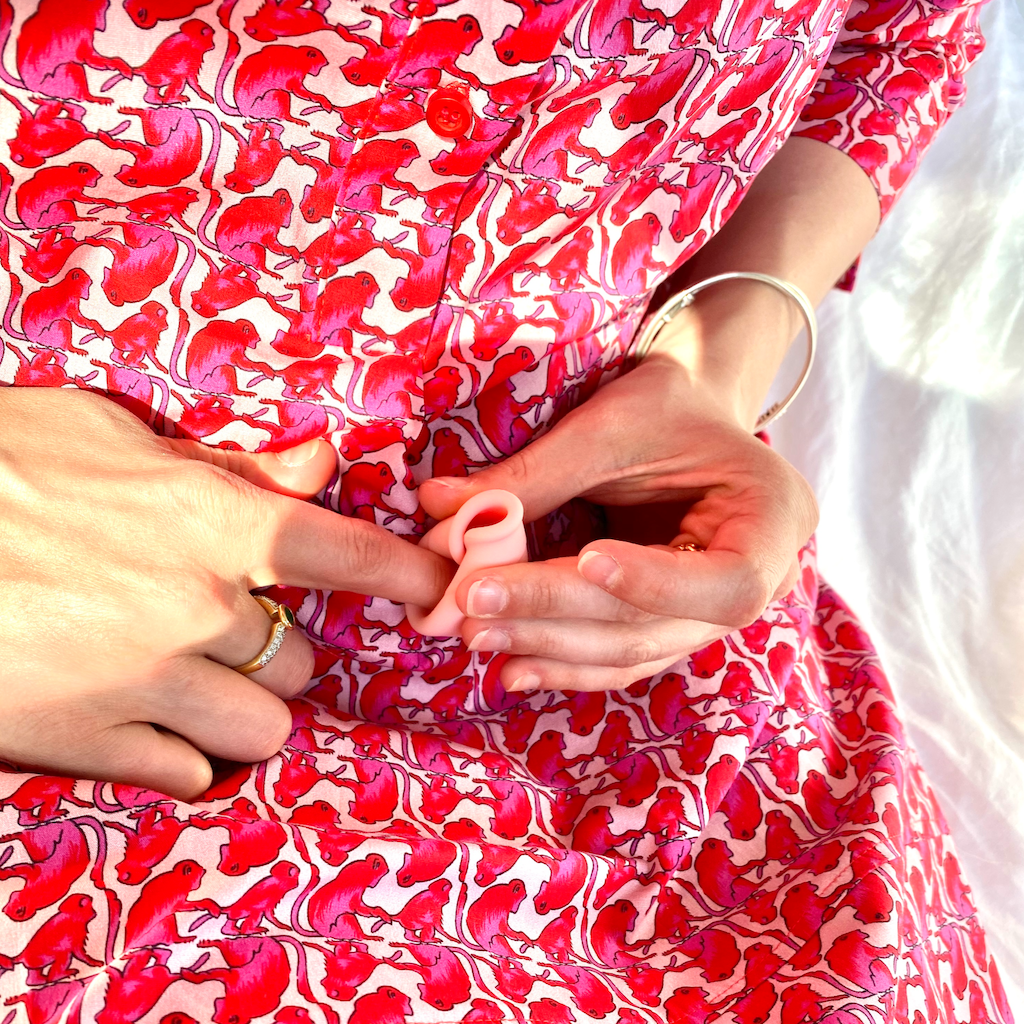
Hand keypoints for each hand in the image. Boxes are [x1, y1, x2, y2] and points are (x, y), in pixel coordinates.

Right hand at [0, 388, 451, 798]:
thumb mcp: (109, 435)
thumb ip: (227, 462)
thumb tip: (317, 462)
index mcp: (211, 521)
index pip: (346, 555)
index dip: (410, 578)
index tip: (443, 595)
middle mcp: (197, 609)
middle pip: (303, 664)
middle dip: (278, 653)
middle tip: (227, 631)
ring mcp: (147, 685)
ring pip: (263, 733)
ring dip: (244, 713)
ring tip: (194, 683)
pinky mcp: (90, 743)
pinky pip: (189, 776)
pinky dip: (184, 756)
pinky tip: (144, 719)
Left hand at [418, 352, 817, 691]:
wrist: (688, 415)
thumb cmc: (665, 405)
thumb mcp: (612, 424)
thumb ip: (536, 473)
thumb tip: (439, 508)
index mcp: (773, 519)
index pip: (728, 581)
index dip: (655, 582)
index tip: (584, 560)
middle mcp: (762, 580)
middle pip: (661, 624)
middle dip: (565, 617)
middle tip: (480, 606)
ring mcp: (714, 612)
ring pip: (635, 650)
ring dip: (553, 648)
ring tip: (479, 637)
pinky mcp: (673, 624)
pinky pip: (623, 657)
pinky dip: (567, 662)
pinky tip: (513, 665)